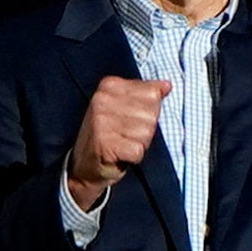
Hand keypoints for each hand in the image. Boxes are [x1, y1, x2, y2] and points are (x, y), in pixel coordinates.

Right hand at [67, 75, 168, 209]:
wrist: (84, 165)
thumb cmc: (110, 134)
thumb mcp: (126, 107)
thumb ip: (146, 94)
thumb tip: (167, 85)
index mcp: (109, 86)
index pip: (153, 94)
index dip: (148, 112)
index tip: (130, 120)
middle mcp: (102, 100)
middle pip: (151, 114)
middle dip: (145, 130)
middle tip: (126, 136)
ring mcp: (101, 121)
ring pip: (147, 132)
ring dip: (139, 143)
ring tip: (122, 144)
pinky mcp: (104, 143)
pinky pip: (138, 150)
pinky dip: (134, 157)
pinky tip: (120, 155)